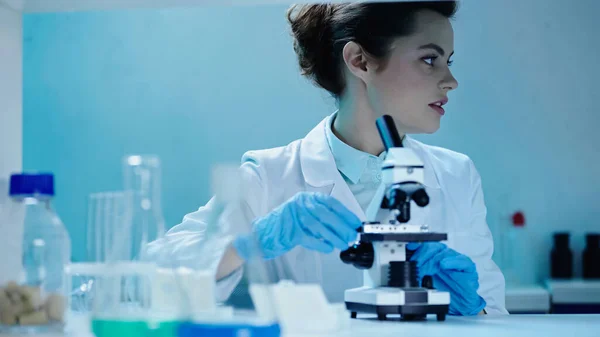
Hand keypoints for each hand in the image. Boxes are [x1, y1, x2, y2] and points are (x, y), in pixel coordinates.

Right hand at [233, 192, 360, 259]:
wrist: (260, 235)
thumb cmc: (284, 226)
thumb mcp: (302, 215)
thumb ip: (321, 218)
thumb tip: (344, 227)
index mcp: (305, 198)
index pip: (330, 203)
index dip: (345, 213)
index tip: (356, 223)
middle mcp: (300, 204)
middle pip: (326, 215)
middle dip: (342, 226)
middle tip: (353, 236)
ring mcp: (293, 217)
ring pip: (320, 226)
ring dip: (334, 237)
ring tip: (343, 244)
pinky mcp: (289, 231)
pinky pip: (310, 238)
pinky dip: (321, 244)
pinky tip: (328, 248)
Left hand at [407, 242, 485, 315]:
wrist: (460, 303)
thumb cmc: (446, 290)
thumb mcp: (426, 280)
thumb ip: (418, 269)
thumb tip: (407, 263)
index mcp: (436, 255)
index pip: (426, 246)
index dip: (417, 248)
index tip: (410, 251)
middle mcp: (446, 255)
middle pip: (433, 248)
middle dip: (422, 256)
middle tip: (416, 267)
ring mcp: (457, 260)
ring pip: (445, 253)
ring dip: (433, 260)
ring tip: (426, 270)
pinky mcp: (468, 267)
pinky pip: (462, 261)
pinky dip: (452, 261)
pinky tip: (444, 264)